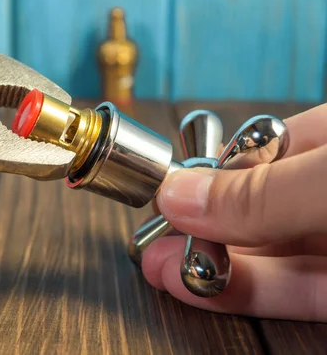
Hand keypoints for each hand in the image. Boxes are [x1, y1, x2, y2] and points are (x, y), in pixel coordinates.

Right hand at [142, 103, 326, 321]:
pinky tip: (199, 288)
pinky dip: (243, 294)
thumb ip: (259, 191)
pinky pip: (294, 293)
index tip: (165, 191)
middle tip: (154, 236)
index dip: (205, 173)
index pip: (255, 153)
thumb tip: (180, 194)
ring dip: (207, 262)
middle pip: (254, 208)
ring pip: (269, 255)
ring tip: (160, 267)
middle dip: (197, 225)